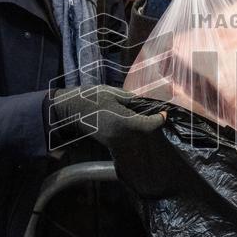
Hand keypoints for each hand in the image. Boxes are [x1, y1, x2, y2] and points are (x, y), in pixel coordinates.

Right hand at [49, 85, 164, 152]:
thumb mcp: (115, 93)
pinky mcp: (110, 142)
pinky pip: (128, 139)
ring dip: (143, 128)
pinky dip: (134, 132)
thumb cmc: (93, 98)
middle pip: (145, 133)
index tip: (164, 112)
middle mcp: (121, 135)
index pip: (149, 125)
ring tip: (146, 116)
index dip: (159, 119)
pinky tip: (133, 122)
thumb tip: (146, 102)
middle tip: (157, 113)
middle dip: (152, 123)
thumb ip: (133, 99)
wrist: (72, 110)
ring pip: (137, 137)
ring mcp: (115, 141)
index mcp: (124, 122)